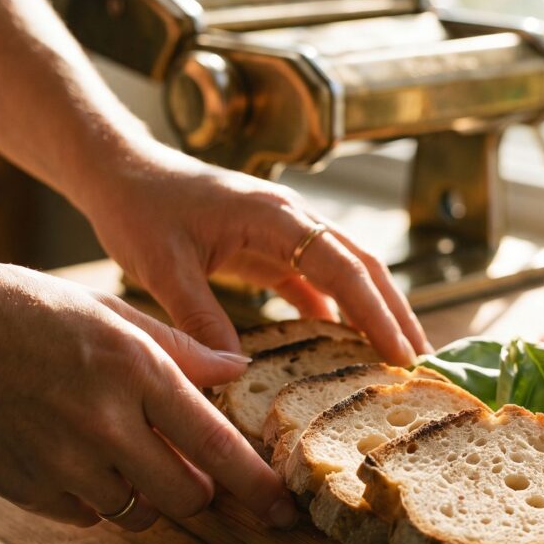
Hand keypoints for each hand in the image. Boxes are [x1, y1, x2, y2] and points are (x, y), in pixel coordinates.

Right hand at [0, 244, 297, 531]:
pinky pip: (87, 516)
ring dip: (149, 493)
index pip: (216, 445)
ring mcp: (61, 462)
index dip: (258, 486)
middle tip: (194, 466)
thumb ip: (181, 348)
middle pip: (186, 497)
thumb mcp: (111, 310)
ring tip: (127, 449)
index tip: (283, 508)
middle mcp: (105, 422)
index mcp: (135, 369)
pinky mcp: (25, 489)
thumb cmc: (27, 306)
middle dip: (202, 489)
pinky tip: (80, 454)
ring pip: (139, 514)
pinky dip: (98, 496)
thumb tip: (238, 371)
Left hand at [83, 143, 430, 365]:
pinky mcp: (270, 247)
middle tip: (422, 365)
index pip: (342, 266)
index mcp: (273, 215)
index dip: (375, 312)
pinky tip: (345, 346)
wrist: (121, 172)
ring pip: (346, 273)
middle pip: (362, 265)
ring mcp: (284, 232)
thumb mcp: (163, 266)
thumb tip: (237, 372)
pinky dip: (335, 312)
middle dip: (395, 313)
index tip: (401, 354)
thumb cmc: (139, 208)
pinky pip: (315, 281)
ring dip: (374, 313)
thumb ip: (200, 316)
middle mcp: (290, 218)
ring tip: (397, 360)